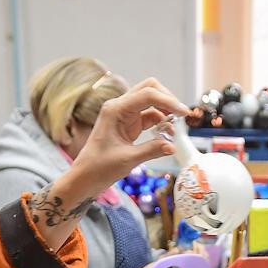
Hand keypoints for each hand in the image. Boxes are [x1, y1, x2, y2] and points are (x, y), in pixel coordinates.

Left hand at [71, 78, 189, 193]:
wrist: (84, 178)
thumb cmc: (98, 168)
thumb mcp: (127, 160)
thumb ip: (151, 150)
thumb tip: (172, 147)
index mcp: (116, 109)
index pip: (147, 94)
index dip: (168, 102)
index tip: (184, 113)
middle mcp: (119, 107)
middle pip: (149, 89)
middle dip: (167, 100)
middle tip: (180, 117)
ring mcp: (123, 114)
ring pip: (150, 101)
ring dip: (164, 112)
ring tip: (173, 131)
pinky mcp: (127, 124)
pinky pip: (148, 116)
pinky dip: (159, 122)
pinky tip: (165, 135)